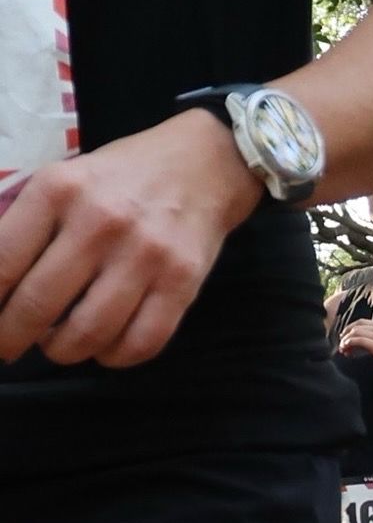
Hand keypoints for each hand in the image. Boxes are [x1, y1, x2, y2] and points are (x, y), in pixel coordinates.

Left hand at [0, 109, 263, 367]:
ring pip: (90, 332)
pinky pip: (143, 342)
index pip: (2, 263)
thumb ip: (29, 225)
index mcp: (57, 191)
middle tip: (10, 348)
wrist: (203, 165)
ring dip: (64, 352)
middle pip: (39, 305)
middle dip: (13, 337)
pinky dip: (116, 357)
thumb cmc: (123, 177)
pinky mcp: (183, 283)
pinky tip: (106, 348)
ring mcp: (146, 256)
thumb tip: (0, 285)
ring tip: (60, 346)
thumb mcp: (64, 180)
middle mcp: (100, 222)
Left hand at [338, 319, 372, 387]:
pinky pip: (360, 340)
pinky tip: (346, 348)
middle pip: (358, 325)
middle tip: (341, 344)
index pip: (363, 322)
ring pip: (357, 331)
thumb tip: (359, 344)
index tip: (344, 338)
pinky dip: (350, 343)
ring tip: (342, 349)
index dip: (350, 328)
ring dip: (346, 339)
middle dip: (346, 333)